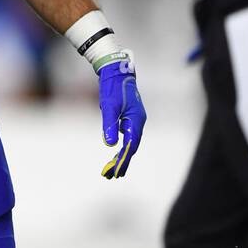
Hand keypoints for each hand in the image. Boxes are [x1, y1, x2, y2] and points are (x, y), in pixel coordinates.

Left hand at [98, 55, 145, 178]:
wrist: (117, 72)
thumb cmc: (112, 88)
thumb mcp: (108, 107)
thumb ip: (109, 125)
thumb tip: (109, 144)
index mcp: (136, 120)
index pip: (131, 145)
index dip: (123, 160)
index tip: (115, 172)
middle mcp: (138, 122)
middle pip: (132, 147)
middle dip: (122, 162)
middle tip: (111, 176)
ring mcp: (135, 120)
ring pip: (130, 143)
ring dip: (121, 157)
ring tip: (111, 170)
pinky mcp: (130, 118)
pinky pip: (128, 137)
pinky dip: (122, 147)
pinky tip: (116, 154)